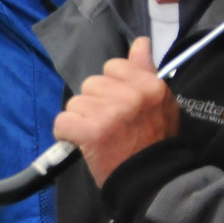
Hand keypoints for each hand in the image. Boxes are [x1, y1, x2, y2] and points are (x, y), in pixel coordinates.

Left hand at [53, 37, 179, 186]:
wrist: (152, 181)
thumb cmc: (154, 142)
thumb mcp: (161, 104)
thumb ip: (147, 71)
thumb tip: (141, 42)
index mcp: (151, 85)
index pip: (114, 66)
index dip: (111, 87)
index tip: (120, 106)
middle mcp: (131, 95)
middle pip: (91, 84)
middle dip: (95, 104)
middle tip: (111, 126)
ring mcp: (110, 113)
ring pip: (75, 103)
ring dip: (81, 120)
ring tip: (99, 137)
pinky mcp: (90, 131)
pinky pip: (62, 122)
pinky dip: (67, 135)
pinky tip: (83, 144)